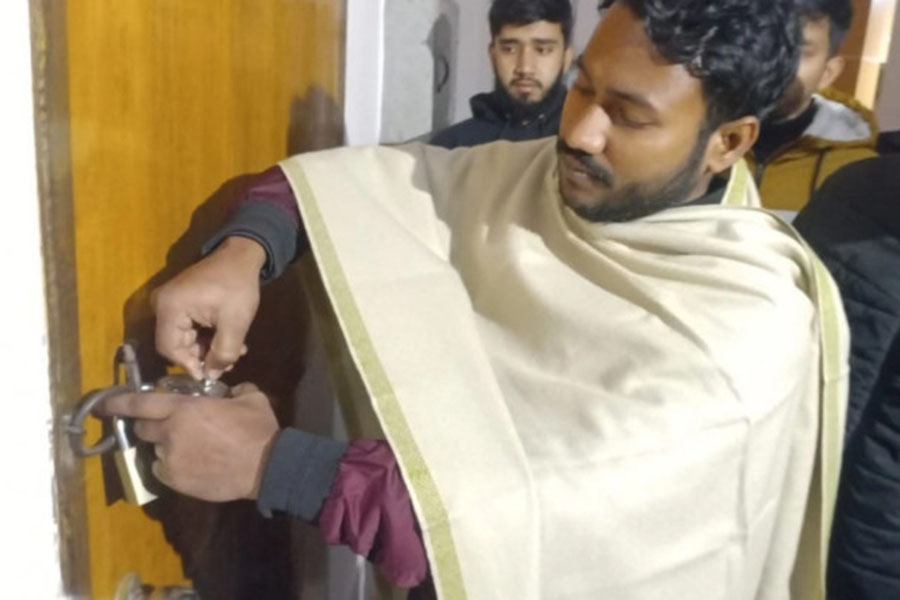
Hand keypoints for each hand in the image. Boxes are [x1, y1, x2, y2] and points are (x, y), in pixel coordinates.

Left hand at [102, 383, 278, 501]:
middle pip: (142, 427)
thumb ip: (233, 391)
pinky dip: (172, 465)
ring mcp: (171, 459)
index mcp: (185, 408)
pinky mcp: (176, 480)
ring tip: (187, 447)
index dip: (118, 402)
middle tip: (167, 424)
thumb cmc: (257, 430)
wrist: (266, 467)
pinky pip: (163, 470)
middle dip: (150, 424)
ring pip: (155, 449)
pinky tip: (192, 464)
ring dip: (165, 445)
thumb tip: (230, 392)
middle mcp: (170, 432)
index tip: (103, 403)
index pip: (140, 403)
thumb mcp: (251, 398)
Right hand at [153, 236, 265, 378]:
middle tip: (227, 363)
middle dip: (202, 357)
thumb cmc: (237, 286)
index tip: (210, 374)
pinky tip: (228, 340)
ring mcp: (169, 302)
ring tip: (234, 352)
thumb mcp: (235, 323)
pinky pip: (188, 327)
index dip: (189, 365)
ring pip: (184, 338)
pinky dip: (206, 336)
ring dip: (208, 347)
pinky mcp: (179, 302)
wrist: (240, 256)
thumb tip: (211, 376)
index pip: (170, 349)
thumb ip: (223, 353)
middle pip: (176, 345)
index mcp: (170, 308)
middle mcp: (162, 305)